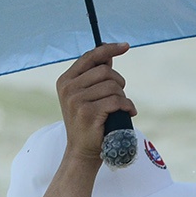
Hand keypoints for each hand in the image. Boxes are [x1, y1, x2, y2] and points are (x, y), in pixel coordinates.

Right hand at [56, 44, 132, 160]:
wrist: (82, 151)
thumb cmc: (89, 122)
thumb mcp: (87, 96)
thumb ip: (94, 76)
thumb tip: (108, 56)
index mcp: (66, 80)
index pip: (90, 57)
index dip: (109, 50)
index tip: (125, 46)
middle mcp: (68, 88)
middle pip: (105, 72)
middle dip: (119, 82)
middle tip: (120, 96)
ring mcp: (76, 100)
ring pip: (113, 87)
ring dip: (123, 97)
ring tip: (121, 108)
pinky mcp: (88, 112)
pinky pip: (116, 101)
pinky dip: (127, 106)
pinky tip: (129, 112)